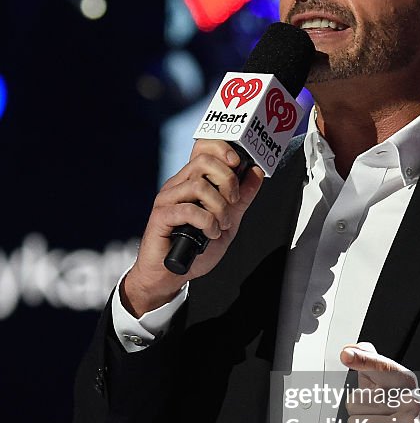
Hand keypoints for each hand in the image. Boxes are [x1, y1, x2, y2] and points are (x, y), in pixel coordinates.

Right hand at [122, 140, 263, 316]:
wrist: (171, 274)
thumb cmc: (195, 248)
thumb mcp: (228, 221)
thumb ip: (242, 199)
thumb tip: (256, 172)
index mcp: (192, 181)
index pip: (204, 148)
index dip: (223, 150)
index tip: (239, 164)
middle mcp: (178, 185)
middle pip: (204, 161)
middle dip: (228, 180)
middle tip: (233, 203)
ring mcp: (168, 199)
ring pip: (199, 185)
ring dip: (219, 207)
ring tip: (221, 225)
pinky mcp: (161, 216)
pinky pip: (189, 210)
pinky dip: (207, 223)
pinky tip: (210, 234)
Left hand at [339, 342, 419, 422]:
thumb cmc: (396, 414)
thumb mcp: (384, 386)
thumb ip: (370, 364)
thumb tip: (354, 348)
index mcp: (406, 382)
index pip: (380, 367)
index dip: (362, 360)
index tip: (346, 355)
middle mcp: (411, 401)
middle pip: (356, 401)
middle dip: (357, 411)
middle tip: (376, 416)